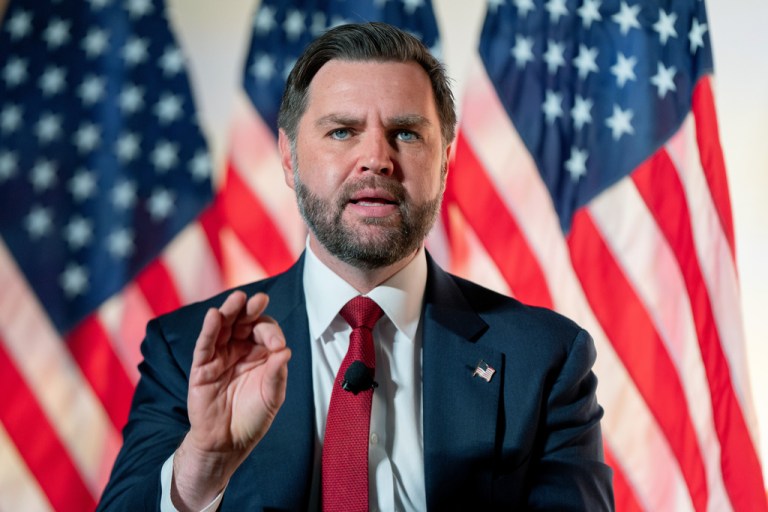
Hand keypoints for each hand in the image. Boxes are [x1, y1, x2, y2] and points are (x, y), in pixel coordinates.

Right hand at [171, 291, 290, 509]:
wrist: (227, 444)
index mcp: (260, 354)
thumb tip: (286, 351)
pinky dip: (209, 329)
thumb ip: (277, 374)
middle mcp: (239, 350)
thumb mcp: (272, 397)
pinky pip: (205, 344)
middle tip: (259, 300)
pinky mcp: (202, 367)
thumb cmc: (252, 418)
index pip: (265, 331)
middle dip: (251, 309)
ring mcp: (220, 356)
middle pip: (243, 322)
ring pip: (223, 327)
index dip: (271, 332)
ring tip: (237, 298)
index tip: (277, 346)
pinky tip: (214, 316)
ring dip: (229, 311)